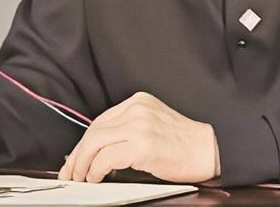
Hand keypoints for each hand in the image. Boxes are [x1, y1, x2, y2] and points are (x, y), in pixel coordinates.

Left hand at [58, 91, 219, 183]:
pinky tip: (96, 177)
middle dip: (77, 155)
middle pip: (94, 131)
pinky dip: (96, 170)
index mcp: (139, 102)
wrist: (210, 151)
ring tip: (80, 178)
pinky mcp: (142, 144)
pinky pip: (107, 157)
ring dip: (82, 164)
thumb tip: (96, 151)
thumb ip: (127, 132)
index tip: (75, 157)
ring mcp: (139, 125)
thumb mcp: (153, 127)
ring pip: (95, 143)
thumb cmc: (185, 145)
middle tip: (70, 172)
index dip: (83, 143)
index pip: (100, 121)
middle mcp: (137, 109)